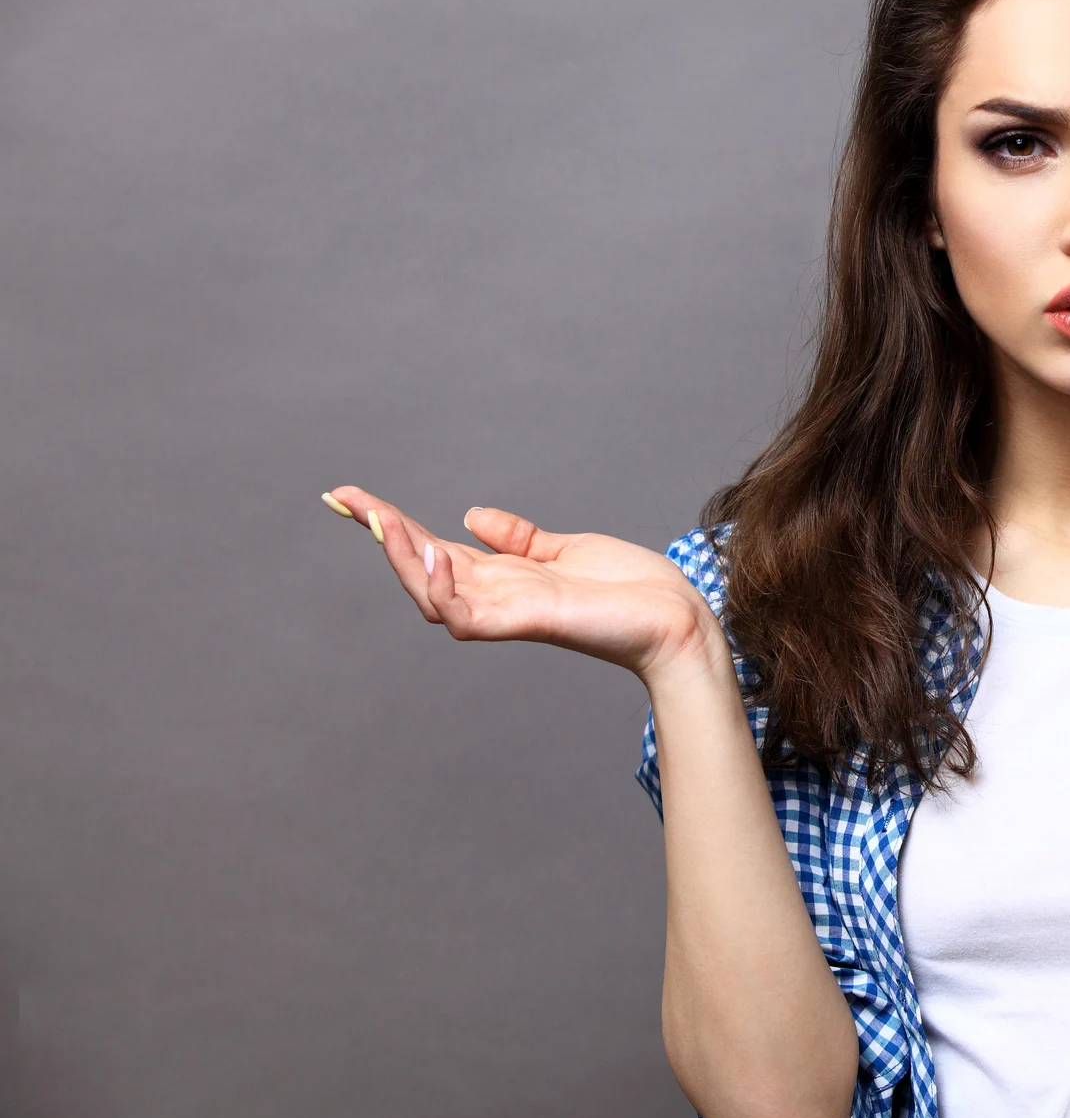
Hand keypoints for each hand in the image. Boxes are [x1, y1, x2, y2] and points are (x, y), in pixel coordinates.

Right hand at [322, 485, 728, 683]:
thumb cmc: (630, 590)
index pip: (431, 546)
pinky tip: (433, 553)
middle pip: (419, 567)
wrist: (676, 616)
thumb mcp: (566, 549)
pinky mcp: (528, 621)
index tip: (347, 496)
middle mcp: (496, 597)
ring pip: (431, 594)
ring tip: (383, 521)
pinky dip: (442, 588)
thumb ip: (519, 538)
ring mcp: (508, 613)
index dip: (390, 523)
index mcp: (502, 576)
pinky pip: (467, 615)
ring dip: (403, 558)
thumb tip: (472, 514)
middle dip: (381, 534)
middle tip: (346, 500)